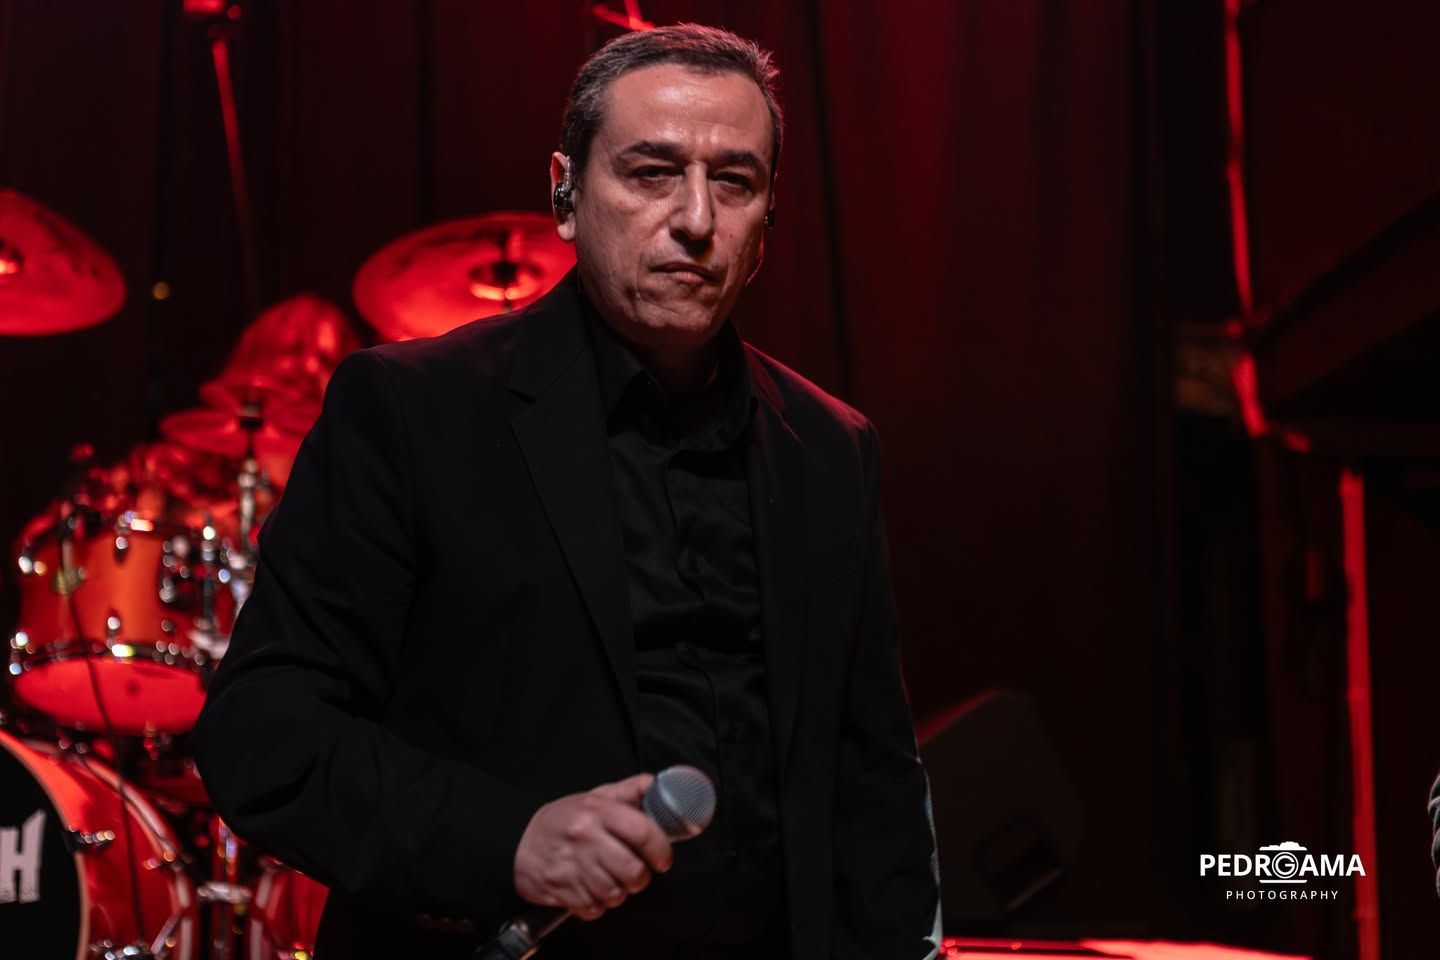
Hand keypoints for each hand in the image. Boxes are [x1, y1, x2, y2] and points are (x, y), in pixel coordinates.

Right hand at [513, 773, 673, 920]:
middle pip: (633, 871)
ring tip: (611, 879)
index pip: (643, 832)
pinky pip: (594, 909)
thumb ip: (630, 790)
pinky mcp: (560, 890)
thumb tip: (659, 784)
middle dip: (641, 878)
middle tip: (636, 872)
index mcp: (597, 811)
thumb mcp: (595, 796)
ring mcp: (571, 865)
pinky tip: (591, 889)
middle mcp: (585, 837)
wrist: (517, 841)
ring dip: (619, 892)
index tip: (663, 858)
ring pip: (615, 894)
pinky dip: (598, 904)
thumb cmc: (562, 820)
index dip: (661, 850)